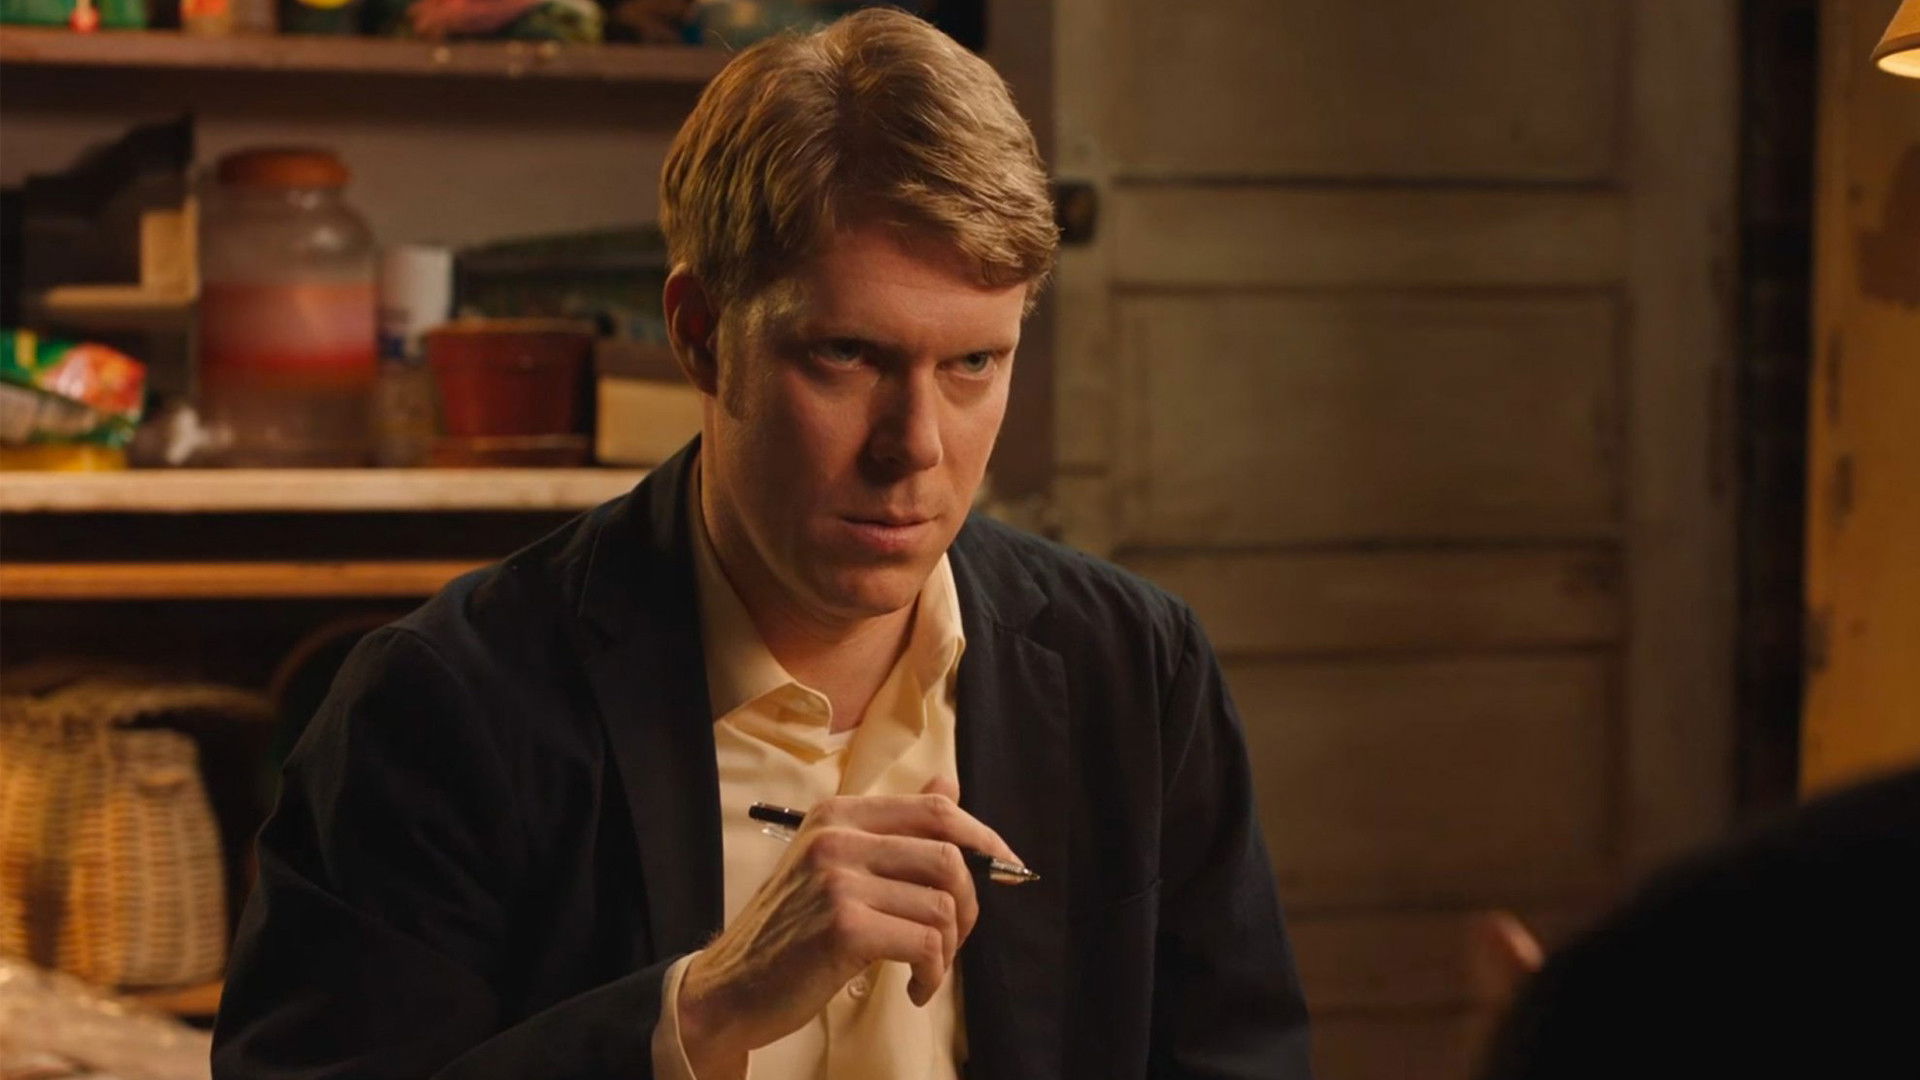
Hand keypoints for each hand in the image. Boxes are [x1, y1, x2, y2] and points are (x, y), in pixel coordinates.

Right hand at [675, 778, 1019, 1074]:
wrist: (731, 985)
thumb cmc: (790, 931)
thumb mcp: (834, 863)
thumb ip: (892, 826)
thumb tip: (949, 784)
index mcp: (839, 814)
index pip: (935, 810)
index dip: (984, 838)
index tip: (1007, 870)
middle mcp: (838, 836)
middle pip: (949, 854)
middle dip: (969, 904)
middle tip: (953, 939)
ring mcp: (838, 879)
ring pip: (942, 903)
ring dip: (949, 948)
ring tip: (927, 969)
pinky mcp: (844, 925)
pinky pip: (924, 943)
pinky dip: (932, 974)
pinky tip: (914, 988)